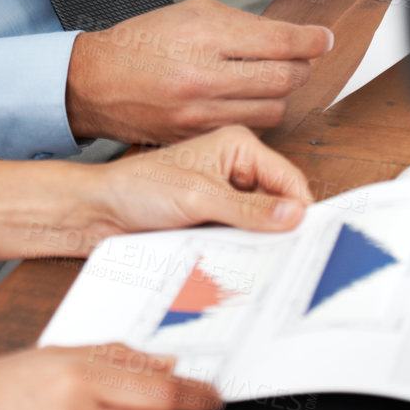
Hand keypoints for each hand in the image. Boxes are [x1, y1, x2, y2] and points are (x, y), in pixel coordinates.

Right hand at [65, 0, 332, 143]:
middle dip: (300, 66)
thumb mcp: (191, 13)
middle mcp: (204, 76)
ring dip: (281, 93)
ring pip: (274, 110)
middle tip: (298, 57)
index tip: (322, 39)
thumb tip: (288, 35)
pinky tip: (245, 100)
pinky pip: (249, 129)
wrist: (97, 82)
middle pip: (285, 78)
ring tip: (269, 79)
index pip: (280, 42)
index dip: (311, 40)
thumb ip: (242, 24)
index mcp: (204, 36)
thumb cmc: (142, 43)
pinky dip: (256, 115)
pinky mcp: (198, 137)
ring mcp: (201, 113)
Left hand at [85, 125, 312, 243]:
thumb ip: (247, 209)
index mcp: (238, 146)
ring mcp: (227, 196)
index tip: (309, 242)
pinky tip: (240, 264)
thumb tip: (294, 215)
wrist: (100, 213)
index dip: (300, 210)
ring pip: (263, 225)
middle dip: (281, 229)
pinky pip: (243, 239)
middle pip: (279, 203)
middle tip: (286, 257)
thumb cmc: (137, 189)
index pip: (288, 178)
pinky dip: (244, 252)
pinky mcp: (216, 220)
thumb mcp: (197, 197)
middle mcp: (237, 169)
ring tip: (260, 262)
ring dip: (261, 244)